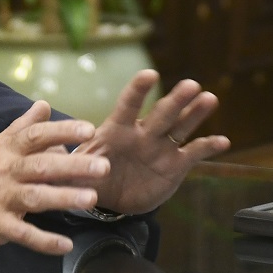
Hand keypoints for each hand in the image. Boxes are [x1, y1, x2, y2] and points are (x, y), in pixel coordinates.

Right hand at [0, 102, 108, 259]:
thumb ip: (20, 128)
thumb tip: (43, 104)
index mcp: (3, 150)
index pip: (36, 135)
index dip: (62, 131)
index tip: (89, 130)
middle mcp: (2, 171)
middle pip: (41, 165)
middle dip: (74, 165)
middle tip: (103, 167)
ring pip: (35, 197)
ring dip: (63, 198)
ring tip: (91, 199)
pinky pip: (21, 234)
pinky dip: (43, 241)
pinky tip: (65, 246)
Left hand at [79, 72, 230, 216]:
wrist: (110, 197)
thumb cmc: (89, 174)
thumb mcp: (73, 169)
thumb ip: (66, 161)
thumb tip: (49, 150)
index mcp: (118, 129)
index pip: (128, 104)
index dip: (138, 90)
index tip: (150, 74)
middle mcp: (144, 132)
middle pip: (162, 113)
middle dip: (176, 100)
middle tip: (191, 85)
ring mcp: (162, 146)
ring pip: (182, 126)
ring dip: (196, 113)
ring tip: (210, 99)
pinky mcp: (175, 165)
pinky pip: (194, 153)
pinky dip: (209, 147)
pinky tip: (224, 141)